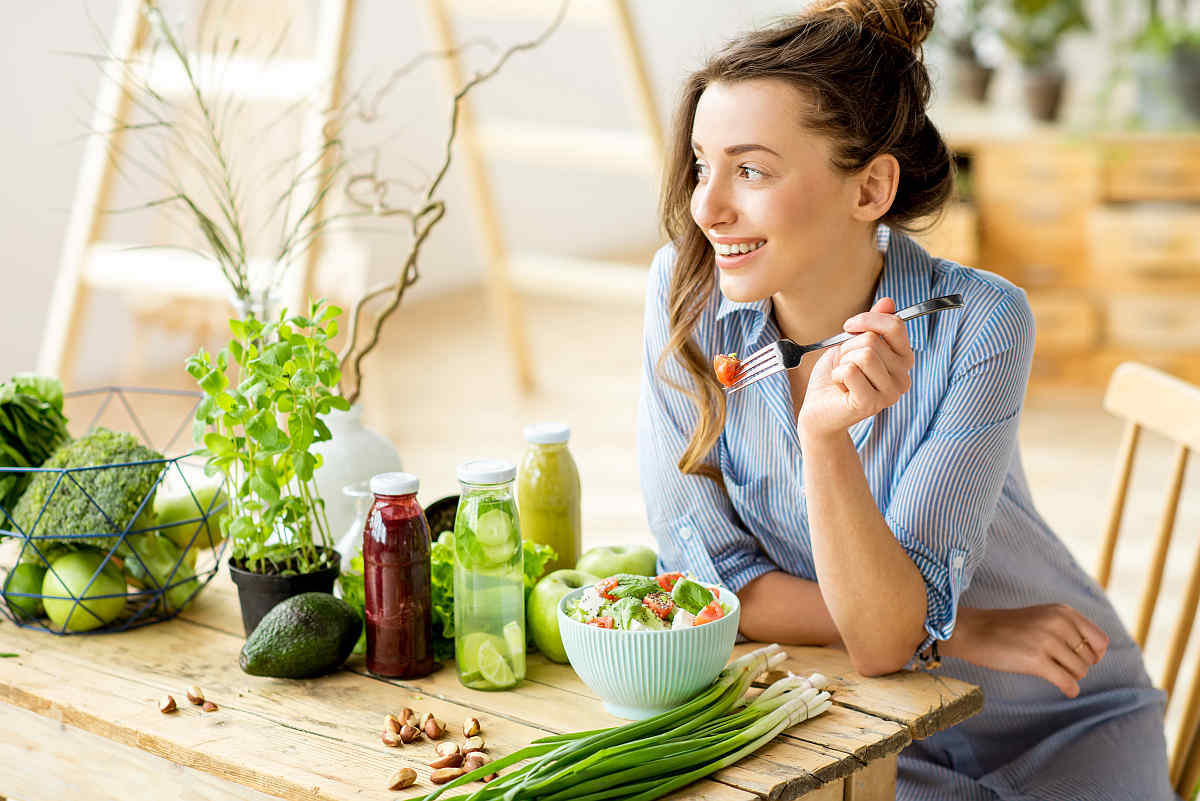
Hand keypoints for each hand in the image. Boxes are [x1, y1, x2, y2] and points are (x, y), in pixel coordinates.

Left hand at [797, 297, 914, 439]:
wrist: (818, 410)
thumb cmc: (836, 377)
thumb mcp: (853, 344)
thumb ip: (873, 325)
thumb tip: (888, 302)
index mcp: (903, 360)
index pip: (896, 326)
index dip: (868, 319)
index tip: (848, 327)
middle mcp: (903, 378)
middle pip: (873, 340)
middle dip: (848, 348)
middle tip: (845, 364)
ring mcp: (889, 394)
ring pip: (864, 355)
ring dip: (843, 362)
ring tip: (843, 376)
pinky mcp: (871, 404)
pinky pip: (851, 371)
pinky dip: (837, 375)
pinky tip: (840, 387)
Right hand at [944, 605, 1109, 697]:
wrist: (973, 630)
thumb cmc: (1007, 627)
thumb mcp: (1042, 617)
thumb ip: (1068, 628)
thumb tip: (1097, 655)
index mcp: (1062, 612)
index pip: (1099, 640)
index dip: (1094, 654)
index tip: (1080, 660)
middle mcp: (1058, 623)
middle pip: (1090, 659)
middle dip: (1077, 667)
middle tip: (1058, 666)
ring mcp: (1047, 640)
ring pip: (1080, 671)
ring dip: (1069, 677)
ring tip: (1052, 672)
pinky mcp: (1036, 660)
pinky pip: (1067, 682)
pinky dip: (1069, 689)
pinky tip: (1065, 690)